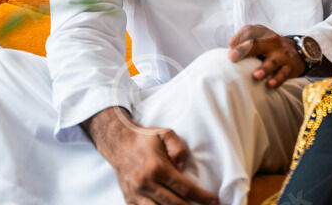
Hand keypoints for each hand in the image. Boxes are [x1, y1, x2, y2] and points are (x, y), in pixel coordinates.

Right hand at [82, 107, 218, 204]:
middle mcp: (145, 184)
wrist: (117, 143)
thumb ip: (178, 148)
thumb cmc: (144, 138)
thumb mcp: (165, 133)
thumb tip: (182, 168)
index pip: (184, 188)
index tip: (214, 201)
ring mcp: (135, 194)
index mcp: (156, 168)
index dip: (201, 196)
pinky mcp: (129, 199)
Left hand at [227, 24, 305, 87]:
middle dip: (244, 50)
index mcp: (262, 33)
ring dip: (263, 69)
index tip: (230, 47)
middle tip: (232, 57)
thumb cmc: (269, 47)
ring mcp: (281, 54)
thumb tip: (230, 48)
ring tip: (256, 76)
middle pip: (257, 44)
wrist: (298, 51)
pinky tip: (270, 84)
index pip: (249, 31)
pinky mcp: (289, 67)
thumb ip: (243, 42)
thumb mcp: (258, 39)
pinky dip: (277, 79)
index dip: (238, 38)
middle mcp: (271, 42)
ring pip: (272, 62)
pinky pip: (283, 74)